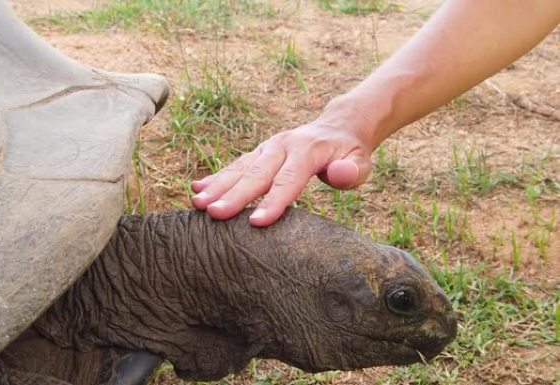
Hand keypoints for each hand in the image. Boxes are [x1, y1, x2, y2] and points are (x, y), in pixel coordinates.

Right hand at [190, 112, 373, 226]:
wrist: (337, 128)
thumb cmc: (350, 153)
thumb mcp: (362, 162)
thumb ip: (352, 171)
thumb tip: (340, 175)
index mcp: (308, 150)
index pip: (289, 179)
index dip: (273, 201)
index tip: (255, 222)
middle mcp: (282, 146)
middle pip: (257, 174)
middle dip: (234, 195)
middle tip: (213, 213)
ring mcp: (267, 148)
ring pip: (240, 168)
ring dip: (218, 186)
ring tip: (197, 203)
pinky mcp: (258, 153)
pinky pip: (235, 165)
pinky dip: (216, 177)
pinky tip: (197, 188)